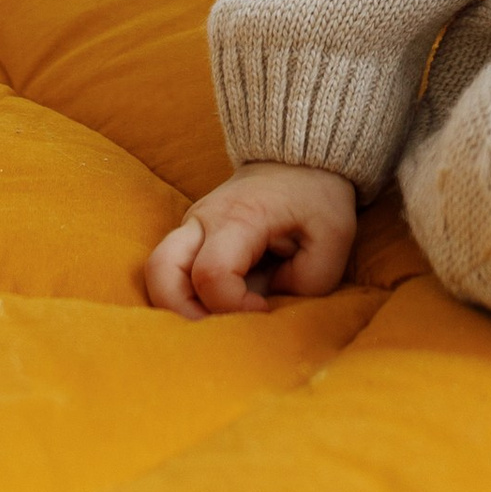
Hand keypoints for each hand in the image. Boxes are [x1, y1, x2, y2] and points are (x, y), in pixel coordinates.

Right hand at [144, 160, 358, 318]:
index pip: (212, 274)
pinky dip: (183, 297)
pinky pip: (171, 272)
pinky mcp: (192, 238)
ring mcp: (192, 227)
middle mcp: (203, 219)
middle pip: (159, 271)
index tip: (263, 310)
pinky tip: (213, 309)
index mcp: (240, 216)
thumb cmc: (316, 196)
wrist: (299, 158)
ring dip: (175, 306)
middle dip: (178, 313)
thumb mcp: (334, 234)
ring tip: (213, 324)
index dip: (232, 306)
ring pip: (155, 272)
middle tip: (215, 333)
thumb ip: (312, 278)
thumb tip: (275, 302)